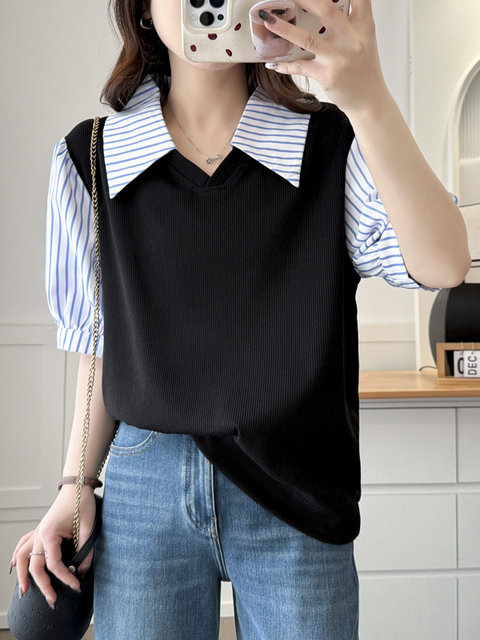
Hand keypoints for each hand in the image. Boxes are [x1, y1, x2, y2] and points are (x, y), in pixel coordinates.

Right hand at [10, 486, 95, 607]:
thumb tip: (83, 570)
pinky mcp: (41, 528)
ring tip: (24, 591)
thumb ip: (86, 550)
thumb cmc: (81, 501)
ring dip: (22, 574)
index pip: (53, 564)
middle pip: (34, 565)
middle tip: (52, 599)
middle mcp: (40, 533)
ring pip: (23, 556)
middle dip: (42, 585)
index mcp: (49, 533)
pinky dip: (18, 555)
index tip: (76, 585)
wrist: (77, 484)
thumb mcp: (88, 526)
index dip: (65, 577)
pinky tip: (16, 564)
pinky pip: (24, 544)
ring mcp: (38, 531)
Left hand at [262, 0, 389, 116]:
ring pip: (307, 38)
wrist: (368, 99)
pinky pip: (300, 66)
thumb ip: (348, 19)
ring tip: (268, 20)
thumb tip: (321, 5)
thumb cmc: (363, 67)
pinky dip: (285, 65)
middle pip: (326, 10)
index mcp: (363, 24)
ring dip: (284, 29)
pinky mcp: (327, 75)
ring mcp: (338, 58)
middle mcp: (352, 39)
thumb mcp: (363, 38)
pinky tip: (273, 62)